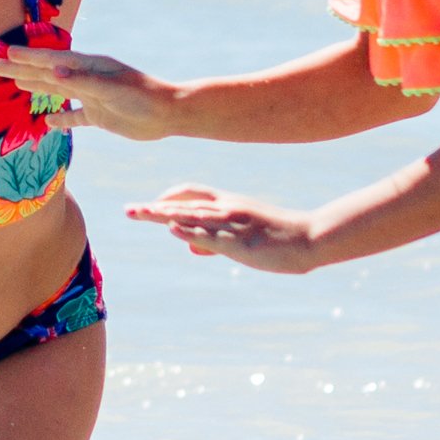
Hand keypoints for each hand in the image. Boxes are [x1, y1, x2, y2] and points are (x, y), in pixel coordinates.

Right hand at [4, 48, 179, 141]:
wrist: (169, 113)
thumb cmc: (143, 96)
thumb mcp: (112, 89)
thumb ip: (82, 82)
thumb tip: (53, 73)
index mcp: (89, 66)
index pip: (52, 60)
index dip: (28, 57)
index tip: (5, 53)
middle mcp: (88, 79)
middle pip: (48, 73)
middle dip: (23, 69)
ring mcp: (92, 97)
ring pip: (58, 92)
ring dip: (36, 87)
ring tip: (16, 83)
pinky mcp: (100, 116)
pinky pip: (76, 117)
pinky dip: (61, 120)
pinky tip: (47, 122)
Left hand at [128, 186, 325, 272]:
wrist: (311, 238)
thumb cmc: (278, 238)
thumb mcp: (242, 235)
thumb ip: (214, 240)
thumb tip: (188, 247)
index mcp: (230, 203)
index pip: (192, 193)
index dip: (168, 198)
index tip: (150, 206)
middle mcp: (228, 208)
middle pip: (183, 204)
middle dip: (154, 208)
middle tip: (129, 210)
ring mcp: (234, 224)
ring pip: (192, 216)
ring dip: (164, 216)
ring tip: (139, 214)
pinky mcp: (241, 242)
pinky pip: (211, 235)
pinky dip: (190, 231)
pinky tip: (172, 229)